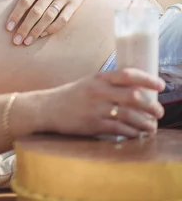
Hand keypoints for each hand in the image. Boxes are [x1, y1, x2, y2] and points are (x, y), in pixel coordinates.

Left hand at [5, 0, 92, 45]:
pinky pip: (63, 19)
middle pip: (36, 12)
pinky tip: (43, 35)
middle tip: (16, 41)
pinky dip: (53, 28)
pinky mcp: (74, 4)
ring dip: (37, 31)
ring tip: (27, 42)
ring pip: (48, 17)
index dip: (16, 15)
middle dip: (24, 27)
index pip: (25, 1)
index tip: (8, 28)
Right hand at [45, 68, 164, 137]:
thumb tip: (135, 89)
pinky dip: (131, 132)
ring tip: (152, 126)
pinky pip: (119, 129)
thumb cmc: (71, 95)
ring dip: (145, 123)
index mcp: (99, 77)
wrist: (48, 108)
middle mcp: (99, 91)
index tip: (161, 85)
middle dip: (151, 105)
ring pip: (129, 115)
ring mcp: (96, 109)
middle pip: (133, 97)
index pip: (128, 74)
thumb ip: (109, 84)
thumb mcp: (89, 83)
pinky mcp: (93, 125)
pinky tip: (137, 134)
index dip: (147, 79)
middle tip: (159, 111)